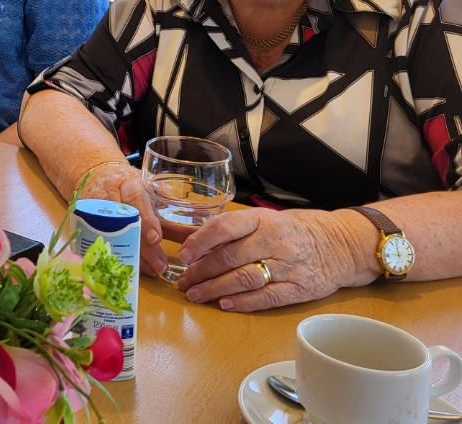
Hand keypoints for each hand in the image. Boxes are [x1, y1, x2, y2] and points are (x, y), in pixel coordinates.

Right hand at [78, 163, 168, 277]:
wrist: (98, 176)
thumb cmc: (130, 186)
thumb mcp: (149, 192)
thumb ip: (170, 211)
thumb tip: (197, 233)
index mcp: (128, 182)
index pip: (136, 197)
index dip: (146, 218)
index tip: (157, 238)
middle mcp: (109, 193)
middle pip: (124, 222)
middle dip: (142, 246)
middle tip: (160, 265)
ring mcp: (94, 207)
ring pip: (111, 234)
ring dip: (132, 254)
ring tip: (150, 269)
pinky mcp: (84, 220)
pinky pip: (99, 240)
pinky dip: (115, 254)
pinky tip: (130, 266)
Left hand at [175, 207, 369, 311]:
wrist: (340, 244)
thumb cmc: (292, 230)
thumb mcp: (263, 220)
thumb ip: (229, 230)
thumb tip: (185, 236)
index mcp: (262, 219)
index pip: (226, 227)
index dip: (202, 241)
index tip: (185, 254)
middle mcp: (275, 241)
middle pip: (232, 257)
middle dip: (203, 271)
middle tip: (183, 281)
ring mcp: (289, 266)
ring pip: (246, 278)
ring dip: (217, 289)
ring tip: (197, 295)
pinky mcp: (300, 288)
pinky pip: (268, 297)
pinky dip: (244, 302)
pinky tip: (226, 304)